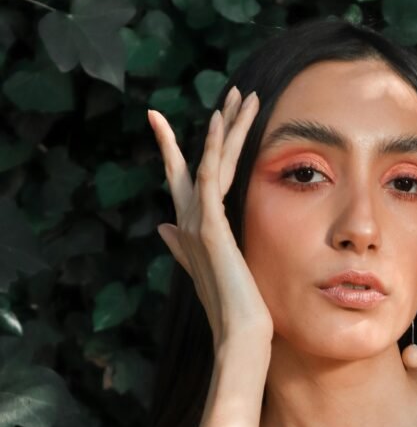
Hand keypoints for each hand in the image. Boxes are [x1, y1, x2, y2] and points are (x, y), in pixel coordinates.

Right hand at [148, 86, 272, 352]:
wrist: (239, 334)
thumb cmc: (233, 312)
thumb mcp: (210, 272)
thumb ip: (184, 248)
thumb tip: (162, 229)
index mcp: (191, 231)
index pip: (185, 179)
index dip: (177, 146)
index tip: (166, 117)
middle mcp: (189, 222)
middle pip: (199, 161)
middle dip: (216, 126)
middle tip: (232, 93)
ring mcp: (196, 223)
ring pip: (210, 162)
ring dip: (227, 126)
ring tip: (244, 95)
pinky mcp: (209, 227)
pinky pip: (211, 177)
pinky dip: (214, 149)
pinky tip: (221, 123)